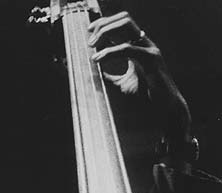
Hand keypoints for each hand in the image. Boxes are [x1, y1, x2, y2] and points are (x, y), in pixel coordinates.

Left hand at [88, 12, 191, 156]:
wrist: (166, 108)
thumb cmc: (146, 97)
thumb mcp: (121, 84)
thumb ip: (109, 75)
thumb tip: (92, 73)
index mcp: (138, 47)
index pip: (122, 24)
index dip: (105, 23)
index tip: (90, 31)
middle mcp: (145, 44)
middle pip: (124, 19)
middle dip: (104, 24)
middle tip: (89, 39)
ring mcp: (149, 49)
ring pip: (127, 26)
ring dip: (106, 33)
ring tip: (92, 47)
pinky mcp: (151, 59)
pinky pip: (128, 48)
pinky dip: (110, 52)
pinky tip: (98, 59)